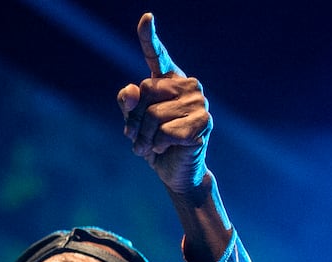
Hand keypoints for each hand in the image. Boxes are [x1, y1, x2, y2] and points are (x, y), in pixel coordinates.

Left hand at [116, 14, 211, 193]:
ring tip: (151, 146)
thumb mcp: (133, 123)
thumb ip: (127, 105)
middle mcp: (187, 86)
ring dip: (144, 137)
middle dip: (135, 120)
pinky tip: (167, 148)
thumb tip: (131, 91)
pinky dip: (159, 145)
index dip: (149, 38)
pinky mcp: (204, 122)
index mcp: (168, 81)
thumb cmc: (153, 143)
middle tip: (138, 137)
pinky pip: (166, 131)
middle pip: (146, 91)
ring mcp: (199, 102)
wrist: (174, 172)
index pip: (157, 56)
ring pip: (154, 115)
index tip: (146, 17)